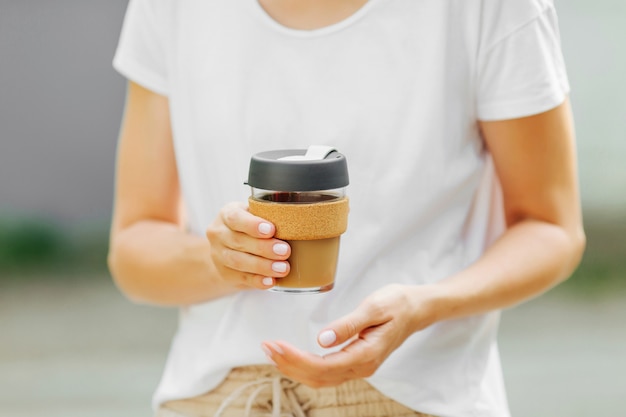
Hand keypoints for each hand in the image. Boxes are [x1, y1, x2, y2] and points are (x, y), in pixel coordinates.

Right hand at [205, 201, 290, 289]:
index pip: (236, 218)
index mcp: (227, 214)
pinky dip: (258, 280)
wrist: (228, 248)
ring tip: (283, 268)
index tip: (271, 230)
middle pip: (239, 241)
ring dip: (263, 266)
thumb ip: (268, 216)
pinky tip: (271, 281)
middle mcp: (219, 234)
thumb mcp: (254, 214)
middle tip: (285, 251)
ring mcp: (219, 255)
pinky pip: (242, 278)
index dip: (253, 225)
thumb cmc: (250, 226)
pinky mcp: (225, 274)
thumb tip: (298, 221)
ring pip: (239, 262)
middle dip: (264, 248)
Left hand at [261, 284, 437, 386]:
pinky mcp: (356, 361)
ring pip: (321, 378)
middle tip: (265, 347)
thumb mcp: (374, 306)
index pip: (322, 366)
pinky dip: (305, 366)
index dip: (295, 358)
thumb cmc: (398, 303)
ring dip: (294, 367)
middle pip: (318, 376)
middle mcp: (362, 367)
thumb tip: (322, 339)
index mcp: (365, 355)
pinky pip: (326, 372)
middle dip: (288, 364)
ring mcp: (359, 367)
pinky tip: (292, 356)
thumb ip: (348, 324)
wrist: (418, 309)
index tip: (275, 344)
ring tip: (272, 352)